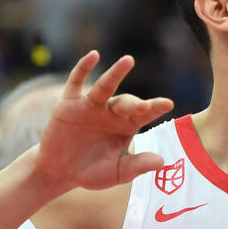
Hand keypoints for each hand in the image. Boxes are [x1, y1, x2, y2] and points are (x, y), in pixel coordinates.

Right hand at [34, 51, 174, 193]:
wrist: (59, 172)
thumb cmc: (91, 171)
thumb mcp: (116, 172)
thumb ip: (137, 166)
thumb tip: (162, 162)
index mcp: (127, 125)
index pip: (145, 113)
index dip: (155, 107)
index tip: (168, 104)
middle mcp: (111, 111)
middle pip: (126, 102)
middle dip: (134, 104)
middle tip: (143, 107)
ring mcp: (91, 105)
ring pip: (105, 86)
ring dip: (116, 73)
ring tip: (128, 60)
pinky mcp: (69, 103)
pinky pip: (76, 82)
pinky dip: (83, 68)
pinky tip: (93, 56)